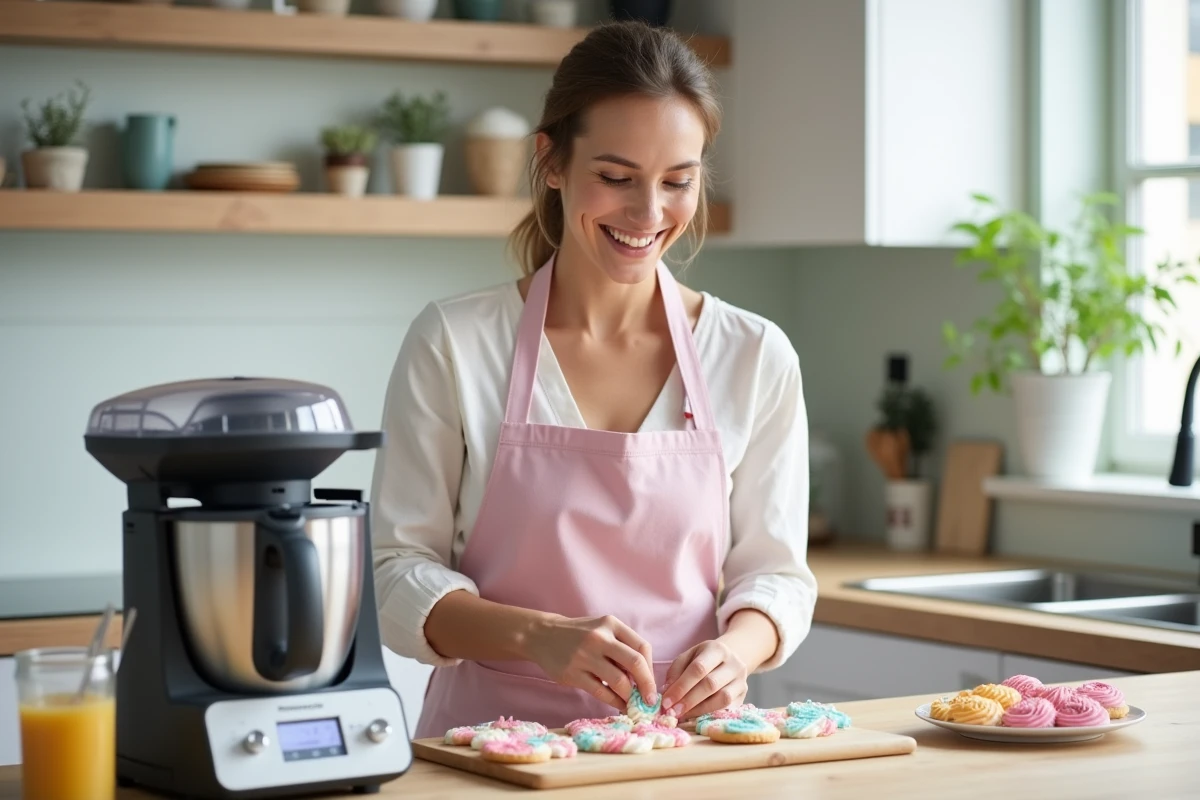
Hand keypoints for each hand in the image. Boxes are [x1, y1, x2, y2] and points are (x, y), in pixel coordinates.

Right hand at [525, 614, 656, 710]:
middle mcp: (600, 637)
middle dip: (647, 686)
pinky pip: (601, 692)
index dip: (651, 669)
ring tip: (633, 705)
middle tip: (651, 701)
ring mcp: (585, 655)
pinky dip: (615, 702)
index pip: (642, 647)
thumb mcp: (602, 630)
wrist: (543, 635)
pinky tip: (619, 705)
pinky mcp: (573, 673)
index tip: (651, 684)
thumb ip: (621, 647)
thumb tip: (644, 679)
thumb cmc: (580, 635)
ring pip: (619, 681)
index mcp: (611, 624)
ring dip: (630, 697)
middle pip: (635, 663)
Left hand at [660, 639, 747, 720]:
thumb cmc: (704, 659)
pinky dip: (711, 714)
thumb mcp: (688, 657)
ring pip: (722, 699)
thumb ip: (676, 671)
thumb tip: (667, 691)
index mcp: (717, 649)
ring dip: (700, 710)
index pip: (698, 669)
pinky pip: (728, 709)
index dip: (681, 687)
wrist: (731, 659)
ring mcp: (742, 680)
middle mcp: (733, 664)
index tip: (667, 701)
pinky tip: (697, 718)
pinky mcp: (744, 696)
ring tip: (683, 716)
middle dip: (689, 701)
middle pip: (710, 684)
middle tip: (673, 712)